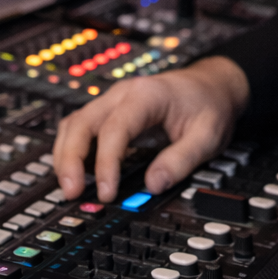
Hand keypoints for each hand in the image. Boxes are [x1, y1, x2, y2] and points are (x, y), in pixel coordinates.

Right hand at [53, 54, 250, 202]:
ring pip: (75, 124)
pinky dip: (72, 149)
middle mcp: (123, 94)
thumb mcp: (208, 135)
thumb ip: (181, 160)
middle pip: (81, 122)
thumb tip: (153, 186)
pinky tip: (75, 172)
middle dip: (71, 159)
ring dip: (66, 155)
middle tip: (72, 193)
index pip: (114, 129)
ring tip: (69, 187)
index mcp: (146, 96)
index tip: (107, 192)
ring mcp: (113, 101)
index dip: (106, 163)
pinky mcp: (110, 112)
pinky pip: (80, 127)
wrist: (211, 85)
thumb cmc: (209, 105)